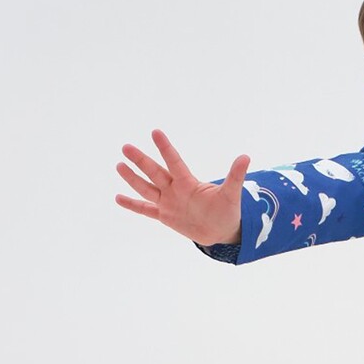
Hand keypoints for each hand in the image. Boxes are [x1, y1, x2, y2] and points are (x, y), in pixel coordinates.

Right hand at [116, 129, 247, 245]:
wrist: (221, 231)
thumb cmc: (226, 210)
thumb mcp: (231, 194)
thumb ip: (235, 176)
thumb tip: (246, 156)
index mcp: (188, 182)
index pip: (174, 161)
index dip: (165, 148)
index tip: (155, 132)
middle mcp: (175, 189)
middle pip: (155, 172)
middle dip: (141, 160)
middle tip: (126, 147)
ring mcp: (168, 202)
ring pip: (147, 188)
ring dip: (133, 178)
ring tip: (119, 165)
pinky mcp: (165, 216)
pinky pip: (145, 209)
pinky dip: (132, 205)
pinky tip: (118, 197)